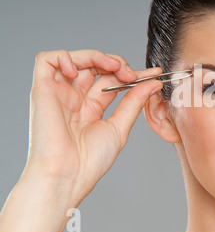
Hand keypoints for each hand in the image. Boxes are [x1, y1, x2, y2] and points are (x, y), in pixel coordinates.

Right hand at [24, 49, 162, 203]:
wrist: (67, 176)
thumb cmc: (90, 161)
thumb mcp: (119, 127)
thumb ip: (134, 102)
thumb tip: (153, 83)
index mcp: (90, 108)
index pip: (112, 80)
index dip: (133, 74)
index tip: (154, 74)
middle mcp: (74, 98)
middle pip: (96, 66)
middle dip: (117, 64)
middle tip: (132, 75)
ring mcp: (59, 93)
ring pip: (76, 59)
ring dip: (97, 56)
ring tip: (115, 68)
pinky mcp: (42, 90)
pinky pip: (48, 60)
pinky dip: (66, 57)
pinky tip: (80, 71)